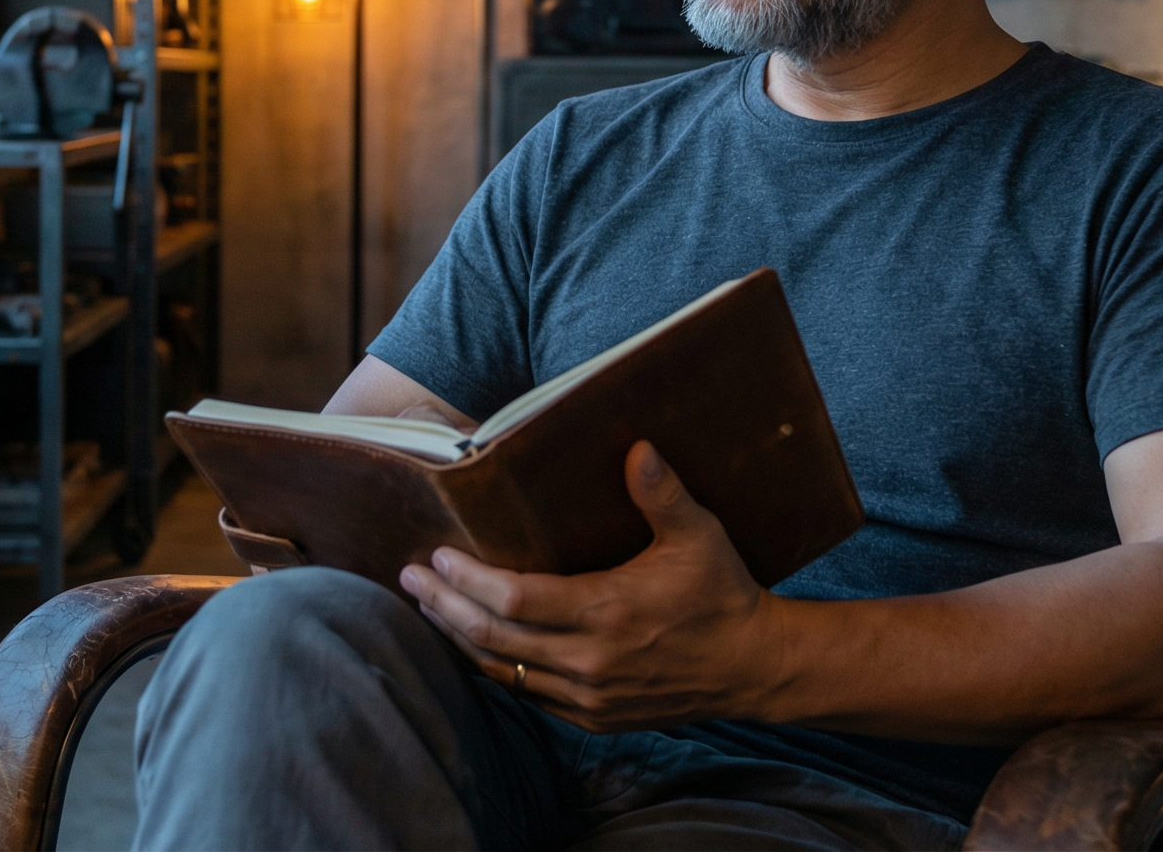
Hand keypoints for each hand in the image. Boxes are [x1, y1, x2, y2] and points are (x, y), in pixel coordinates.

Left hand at [399, 441, 786, 732]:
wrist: (755, 668)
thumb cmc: (723, 594)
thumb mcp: (698, 536)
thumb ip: (662, 492)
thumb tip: (636, 445)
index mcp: (607, 613)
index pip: (515, 600)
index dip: (468, 579)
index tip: (436, 554)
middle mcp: (590, 662)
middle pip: (492, 638)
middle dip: (443, 606)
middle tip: (408, 578)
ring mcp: (589, 697)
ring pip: (502, 671)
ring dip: (458, 639)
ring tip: (426, 607)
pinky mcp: (594, 716)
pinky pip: (527, 694)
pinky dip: (493, 668)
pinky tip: (472, 645)